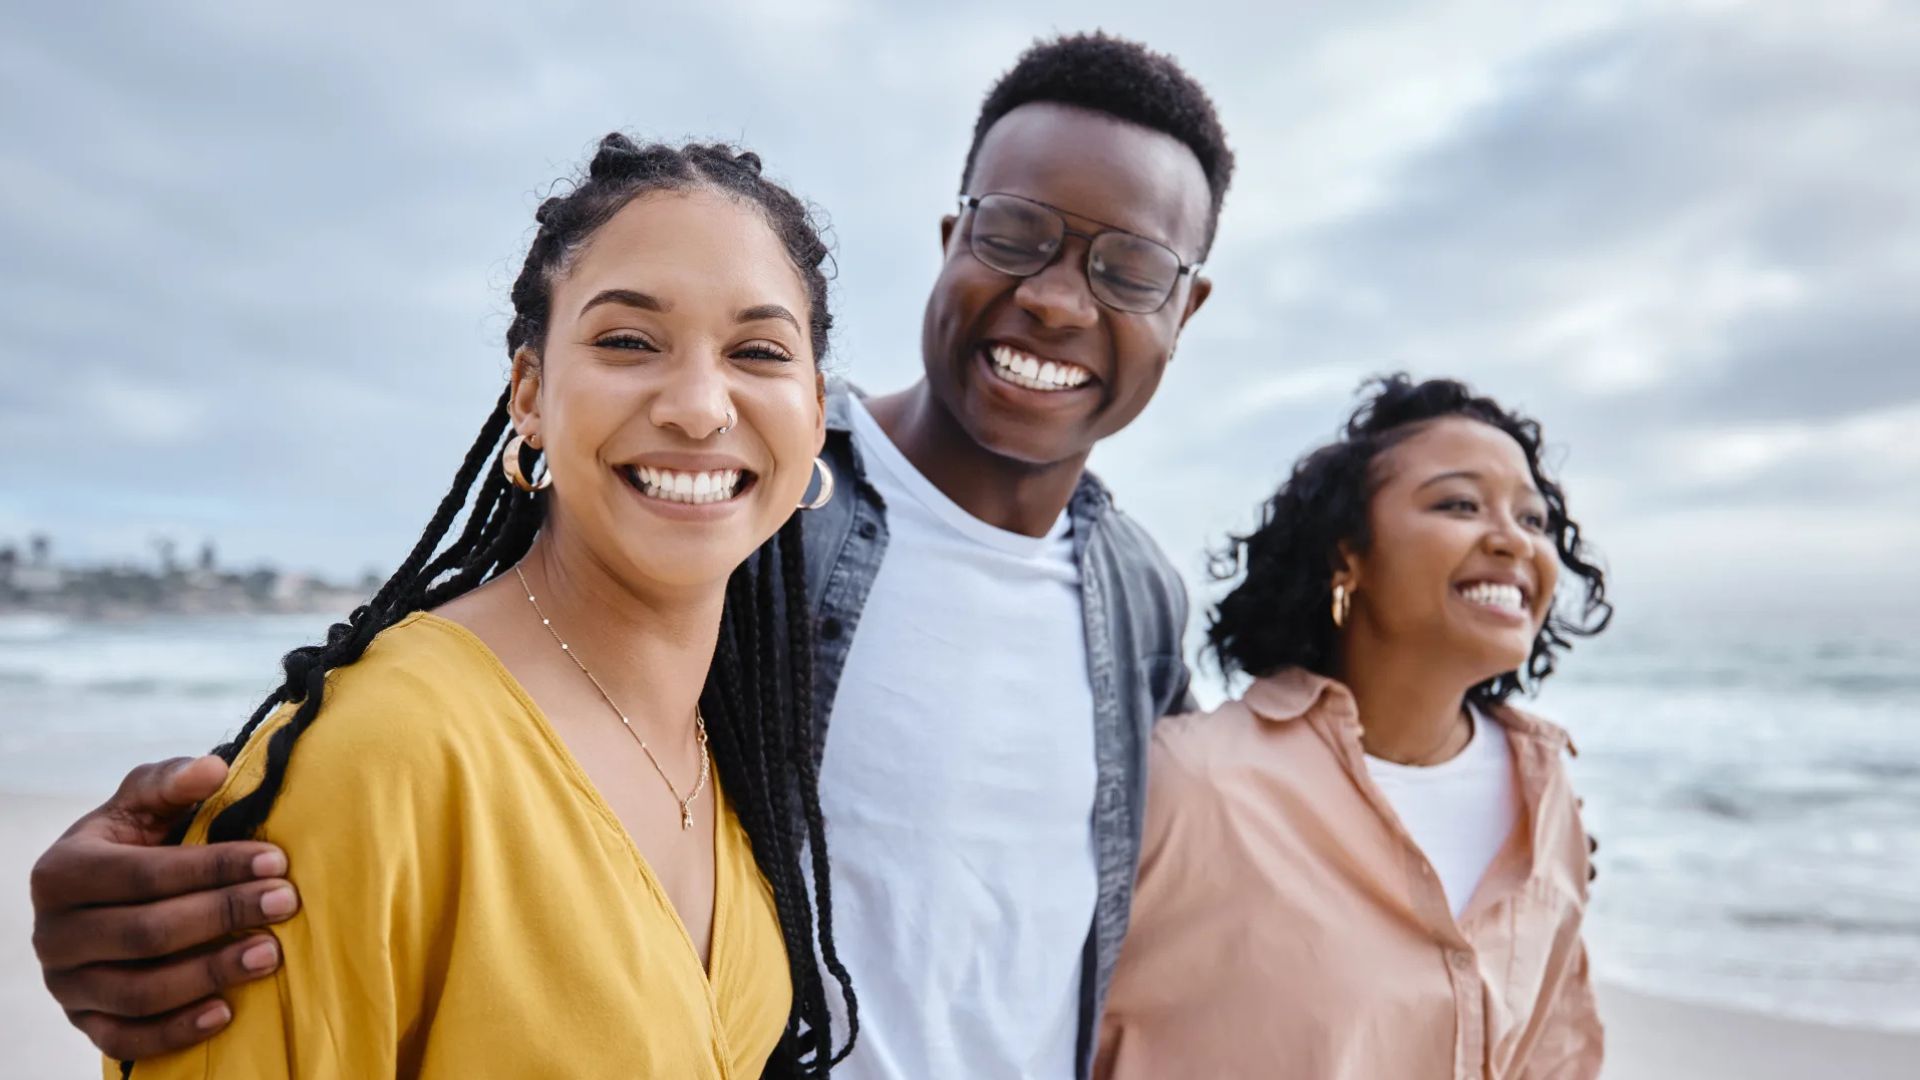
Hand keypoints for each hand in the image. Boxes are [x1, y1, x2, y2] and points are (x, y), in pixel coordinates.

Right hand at [29, 755, 301, 1058]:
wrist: (109, 898)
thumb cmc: (135, 842)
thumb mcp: (143, 804)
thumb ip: (170, 782)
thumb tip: (212, 769)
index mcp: (61, 873)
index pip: (144, 875)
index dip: (213, 868)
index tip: (277, 861)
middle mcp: (52, 934)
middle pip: (146, 934)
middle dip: (223, 916)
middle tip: (285, 903)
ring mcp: (66, 984)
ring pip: (140, 991)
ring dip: (211, 974)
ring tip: (271, 955)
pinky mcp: (84, 1023)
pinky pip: (126, 1040)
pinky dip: (176, 1031)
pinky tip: (226, 1013)